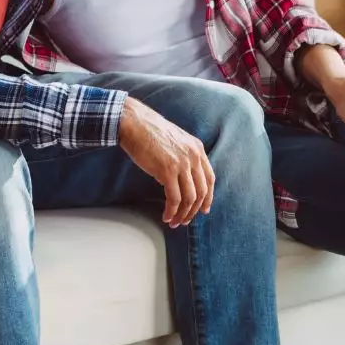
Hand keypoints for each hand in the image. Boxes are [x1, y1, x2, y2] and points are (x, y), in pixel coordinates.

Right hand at [117, 95, 213, 226]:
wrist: (135, 123)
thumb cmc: (150, 132)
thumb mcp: (176, 141)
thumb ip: (185, 156)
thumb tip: (183, 177)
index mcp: (197, 149)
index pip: (210, 179)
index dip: (208, 197)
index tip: (203, 209)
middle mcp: (194, 156)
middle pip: (201, 192)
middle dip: (194, 210)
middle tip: (184, 220)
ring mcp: (182, 164)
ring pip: (189, 198)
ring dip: (183, 214)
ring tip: (174, 221)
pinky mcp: (167, 171)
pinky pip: (174, 198)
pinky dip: (171, 210)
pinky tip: (166, 216)